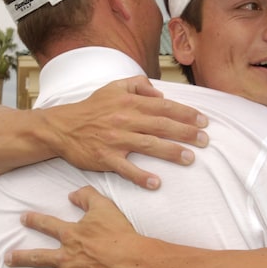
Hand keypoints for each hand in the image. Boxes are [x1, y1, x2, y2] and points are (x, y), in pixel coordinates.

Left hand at [5, 186, 138, 267]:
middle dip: (21, 258)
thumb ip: (87, 197)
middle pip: (38, 257)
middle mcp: (66, 257)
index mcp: (71, 236)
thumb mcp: (104, 207)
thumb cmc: (119, 235)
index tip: (23, 218)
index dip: (35, 220)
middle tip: (8, 259)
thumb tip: (72, 194)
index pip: (48, 225)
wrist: (130, 264)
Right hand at [45, 76, 208, 188]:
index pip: (164, 106)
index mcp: (129, 102)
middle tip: (204, 140)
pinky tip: (156, 183)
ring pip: (149, 145)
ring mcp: (116, 140)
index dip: (186, 113)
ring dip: (171, 152)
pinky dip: (141, 176)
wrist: (62, 127)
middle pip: (161, 125)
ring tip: (190, 158)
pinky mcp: (105, 158)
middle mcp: (125, 119)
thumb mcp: (113, 87)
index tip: (203, 121)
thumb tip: (160, 93)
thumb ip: (138, 84)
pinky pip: (126, 168)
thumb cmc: (91, 108)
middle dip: (186, 132)